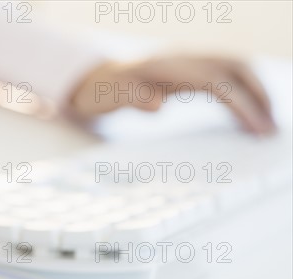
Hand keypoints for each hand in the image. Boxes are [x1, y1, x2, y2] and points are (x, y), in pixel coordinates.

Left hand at [70, 55, 275, 133]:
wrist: (97, 80)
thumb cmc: (103, 92)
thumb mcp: (109, 98)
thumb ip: (131, 99)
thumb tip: (156, 104)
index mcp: (167, 67)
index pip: (216, 82)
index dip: (241, 103)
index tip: (257, 129)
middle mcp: (183, 58)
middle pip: (235, 68)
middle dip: (259, 96)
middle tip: (270, 130)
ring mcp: (189, 62)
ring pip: (236, 69)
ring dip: (256, 93)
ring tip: (266, 125)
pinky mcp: (192, 70)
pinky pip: (226, 77)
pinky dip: (243, 94)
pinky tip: (247, 117)